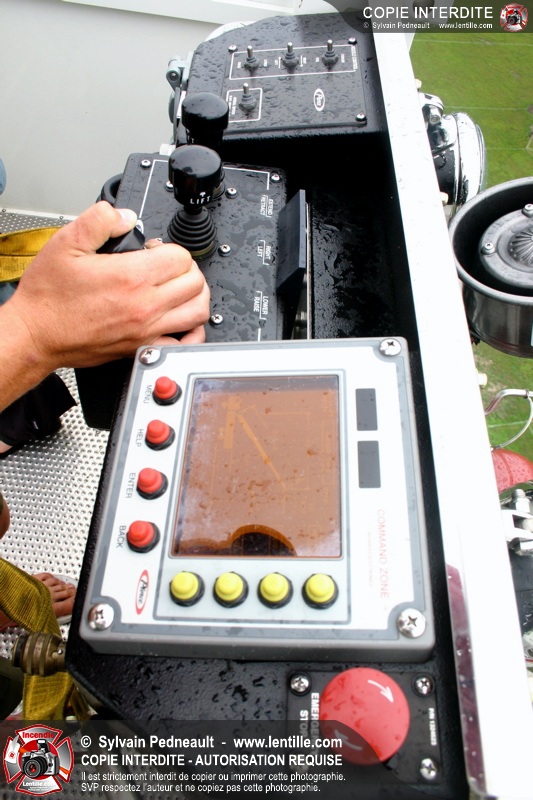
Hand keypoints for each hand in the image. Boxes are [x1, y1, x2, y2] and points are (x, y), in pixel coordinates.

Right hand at [6, 201, 209, 371]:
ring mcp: (147, 330)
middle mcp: (145, 305)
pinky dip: (191, 331)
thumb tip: (126, 216)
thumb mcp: (66, 243)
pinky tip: (181, 321)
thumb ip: (99, 220)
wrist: (36, 333)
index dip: (169, 248)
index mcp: (131, 276)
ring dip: (195, 295)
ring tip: (180, 289)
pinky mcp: (143, 348)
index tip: (154, 251)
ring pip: (198, 311)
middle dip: (186, 268)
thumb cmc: (49, 297)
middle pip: (195, 282)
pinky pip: (184, 343)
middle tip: (167, 267)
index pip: (180, 257)